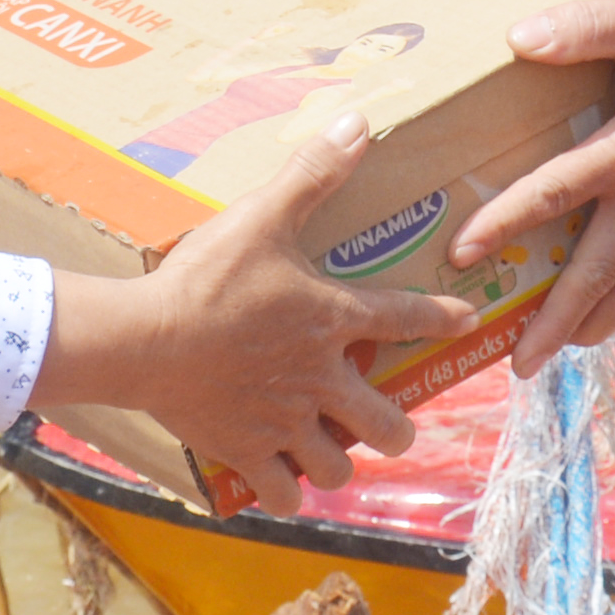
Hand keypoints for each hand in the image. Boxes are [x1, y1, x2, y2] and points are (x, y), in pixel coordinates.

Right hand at [36, 109, 471, 515]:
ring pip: (338, 468)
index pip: (405, 318)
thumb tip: (358, 120)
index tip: (468, 321)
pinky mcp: (246, 451)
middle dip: (395, 430)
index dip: (442, 318)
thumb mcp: (263, 215)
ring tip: (328, 451)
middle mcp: (322, 381)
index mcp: (333, 321)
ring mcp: (285, 424)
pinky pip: (281, 493)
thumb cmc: (206, 278)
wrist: (146, 339)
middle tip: (385, 424)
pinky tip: (279, 481)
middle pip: (386, 426)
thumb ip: (312, 172)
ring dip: (339, 462)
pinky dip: (284, 492)